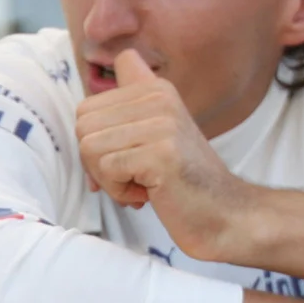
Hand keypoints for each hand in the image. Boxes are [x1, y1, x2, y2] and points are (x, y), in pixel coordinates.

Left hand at [74, 49, 255, 260]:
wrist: (224, 214)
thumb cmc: (181, 181)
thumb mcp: (153, 135)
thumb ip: (123, 114)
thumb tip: (80, 114)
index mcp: (154, 88)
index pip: (86, 107)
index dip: (93, 137)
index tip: (119, 153)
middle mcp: (158, 97)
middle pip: (82, 127)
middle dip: (96, 162)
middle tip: (131, 175)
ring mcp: (161, 123)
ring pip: (89, 148)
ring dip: (108, 178)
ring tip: (142, 183)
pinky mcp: (160, 152)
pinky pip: (106, 169)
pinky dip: (119, 190)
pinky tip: (148, 193)